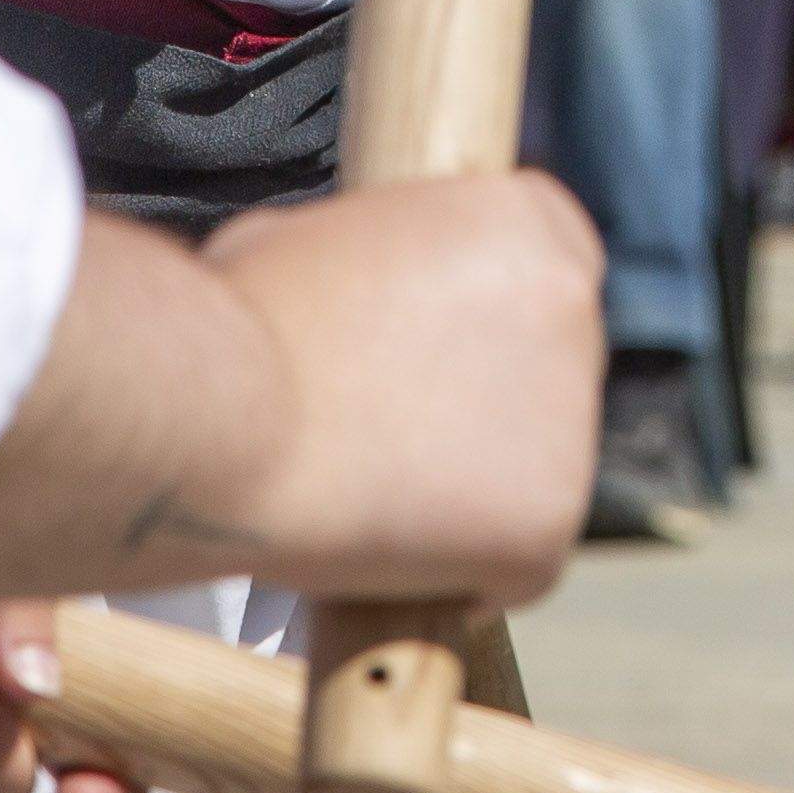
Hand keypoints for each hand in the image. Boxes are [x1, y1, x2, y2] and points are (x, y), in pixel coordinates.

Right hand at [198, 171, 603, 603]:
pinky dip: (471, 570)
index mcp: (519, 222)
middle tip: (406, 434)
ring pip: (543, 466)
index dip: (502, 309)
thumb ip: (378, 260)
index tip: (454, 350)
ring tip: (375, 495)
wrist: (220, 423)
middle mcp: (571, 308)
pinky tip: (397, 560)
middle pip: (557, 362)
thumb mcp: (308, 239)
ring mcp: (573, 420)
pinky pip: (523, 559)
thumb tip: (367, 286)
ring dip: (481, 484)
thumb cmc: (237, 328)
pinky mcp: (551, 524)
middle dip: (497, 399)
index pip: (557, 253)